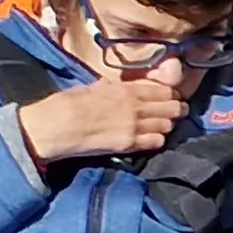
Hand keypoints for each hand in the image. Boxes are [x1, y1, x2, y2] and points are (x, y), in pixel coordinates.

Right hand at [16, 72, 186, 163]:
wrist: (55, 126)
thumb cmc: (66, 104)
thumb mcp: (92, 87)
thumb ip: (113, 89)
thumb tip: (121, 89)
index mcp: (124, 89)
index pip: (162, 90)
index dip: (171, 94)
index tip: (173, 96)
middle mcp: (134, 106)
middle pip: (171, 107)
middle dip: (176, 109)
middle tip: (177, 111)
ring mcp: (133, 126)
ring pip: (167, 125)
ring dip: (167, 125)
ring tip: (164, 125)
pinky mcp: (129, 144)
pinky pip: (156, 142)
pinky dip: (158, 140)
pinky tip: (152, 139)